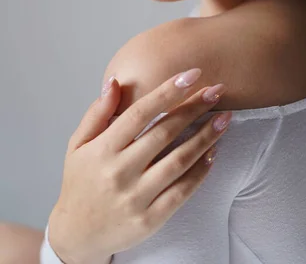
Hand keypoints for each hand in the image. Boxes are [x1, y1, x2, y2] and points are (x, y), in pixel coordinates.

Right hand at [48, 68, 230, 263]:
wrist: (77, 234)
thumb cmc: (80, 182)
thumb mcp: (78, 144)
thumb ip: (97, 112)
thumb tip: (115, 81)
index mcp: (102, 149)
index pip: (139, 113)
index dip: (168, 91)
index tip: (192, 74)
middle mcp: (119, 172)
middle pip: (164, 132)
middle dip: (194, 108)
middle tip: (217, 90)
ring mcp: (136, 197)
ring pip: (179, 161)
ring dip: (206, 137)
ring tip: (224, 119)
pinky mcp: (150, 219)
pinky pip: (182, 191)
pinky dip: (201, 171)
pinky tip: (214, 153)